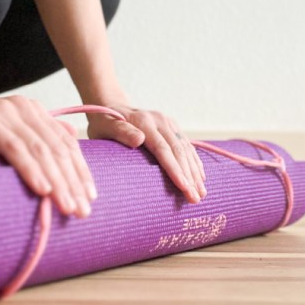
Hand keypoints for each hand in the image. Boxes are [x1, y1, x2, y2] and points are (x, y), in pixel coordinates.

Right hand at [0, 92, 94, 217]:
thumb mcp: (4, 130)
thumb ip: (32, 137)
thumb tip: (69, 145)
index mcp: (32, 111)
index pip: (65, 143)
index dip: (80, 170)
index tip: (90, 196)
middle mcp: (23, 109)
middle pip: (57, 148)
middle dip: (73, 182)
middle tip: (83, 211)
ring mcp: (4, 113)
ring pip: (40, 150)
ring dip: (58, 181)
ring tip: (68, 206)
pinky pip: (14, 148)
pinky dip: (31, 169)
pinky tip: (42, 189)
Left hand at [86, 103, 206, 203]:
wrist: (110, 105)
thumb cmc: (104, 122)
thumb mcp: (105, 126)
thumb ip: (121, 132)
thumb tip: (139, 139)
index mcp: (144, 122)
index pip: (163, 149)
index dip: (175, 169)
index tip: (184, 187)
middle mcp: (160, 120)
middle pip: (178, 151)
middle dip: (189, 176)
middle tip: (195, 199)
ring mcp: (168, 122)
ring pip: (186, 149)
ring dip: (195, 172)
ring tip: (201, 194)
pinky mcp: (172, 126)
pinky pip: (187, 145)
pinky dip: (194, 162)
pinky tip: (200, 177)